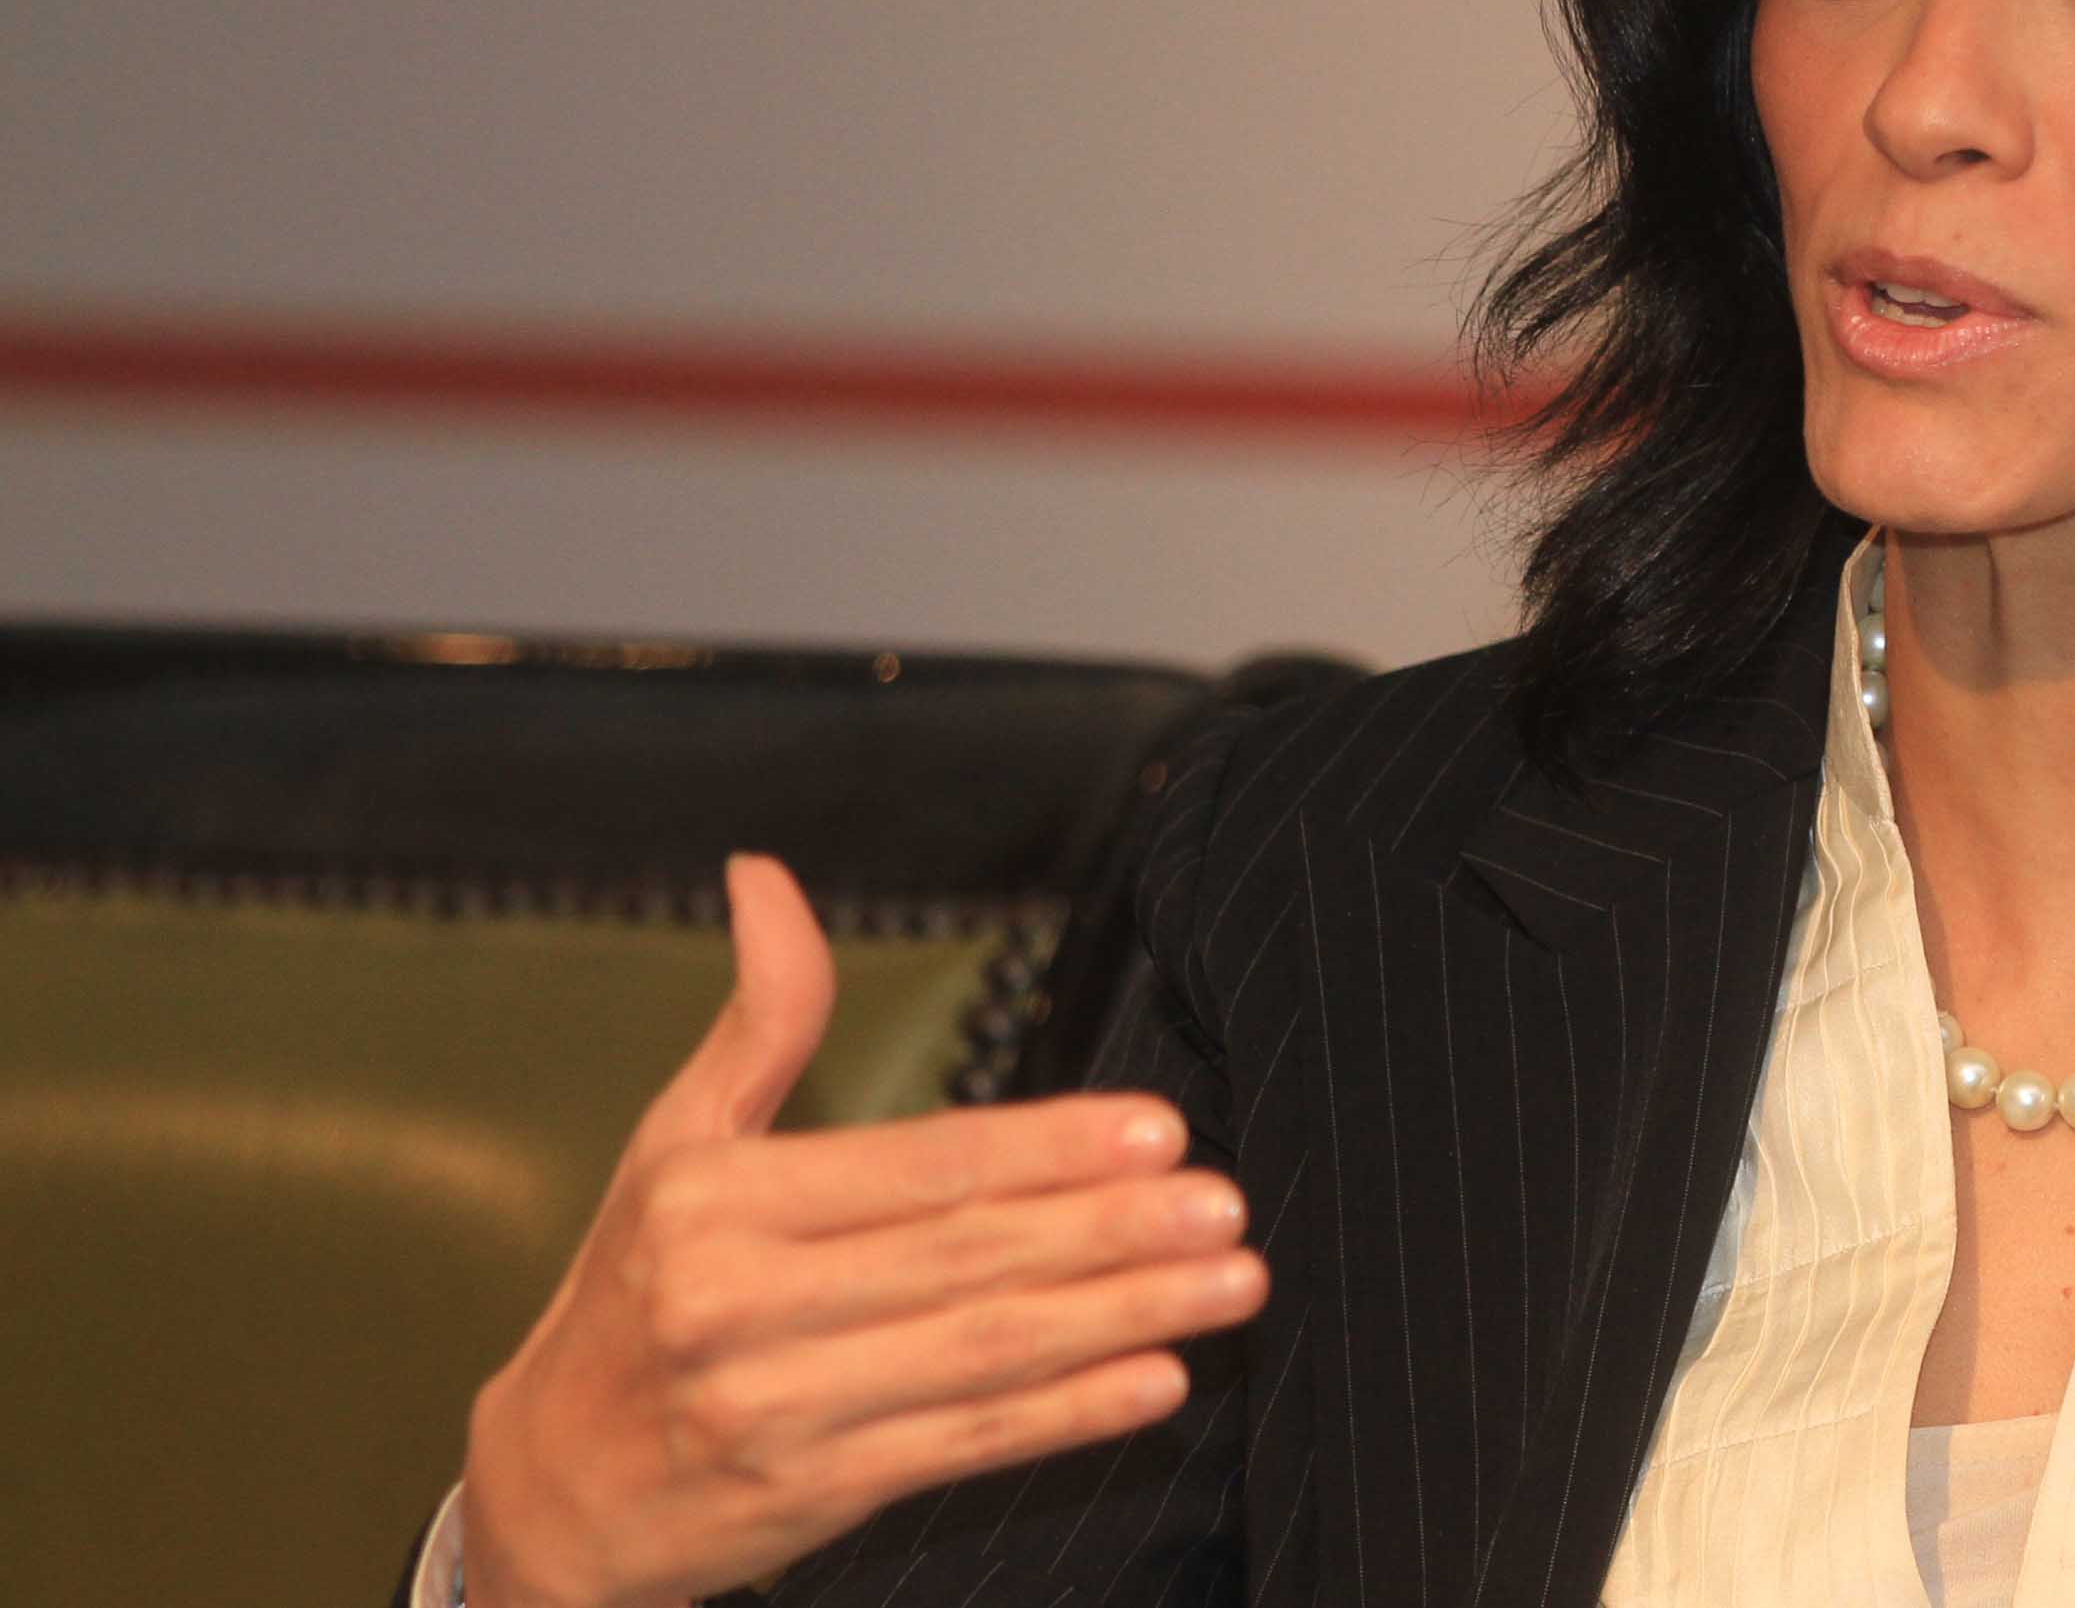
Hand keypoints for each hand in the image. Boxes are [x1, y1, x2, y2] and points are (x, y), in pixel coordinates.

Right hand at [458, 854, 1268, 1607]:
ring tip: (1229, 1283)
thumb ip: (757, 1019)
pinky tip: (1157, 1379)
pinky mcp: (812, 1494)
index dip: (1048, 1147)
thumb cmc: (632, 1291)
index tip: (1159, 1128)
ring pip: (984, 1352)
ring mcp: (775, 1408)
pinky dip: (1070, 1415)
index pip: (918, 1165)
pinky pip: (965, 1444)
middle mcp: (738, 1302)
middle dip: (1113, 1229)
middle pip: (966, 1257)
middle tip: (1226, 1203)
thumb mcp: (673, 1143)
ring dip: (1123, 1315)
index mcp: (715, 1202)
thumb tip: (765, 878)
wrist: (548, 1490)